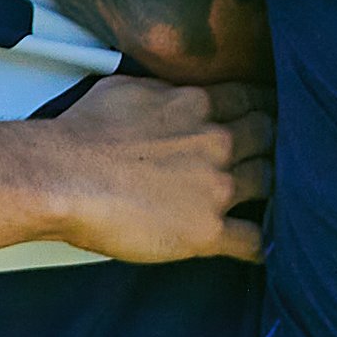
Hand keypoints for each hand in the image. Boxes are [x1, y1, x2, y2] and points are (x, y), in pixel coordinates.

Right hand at [21, 76, 272, 264]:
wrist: (60, 176)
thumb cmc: (81, 133)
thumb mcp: (128, 89)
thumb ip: (164, 92)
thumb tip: (171, 92)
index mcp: (198, 105)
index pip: (251, 100)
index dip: (264, 109)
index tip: (269, 116)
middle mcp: (217, 142)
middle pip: (269, 138)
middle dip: (274, 145)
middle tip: (276, 154)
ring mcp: (216, 187)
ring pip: (270, 183)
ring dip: (274, 190)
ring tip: (275, 197)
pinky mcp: (207, 231)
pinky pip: (254, 240)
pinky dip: (265, 244)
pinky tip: (268, 248)